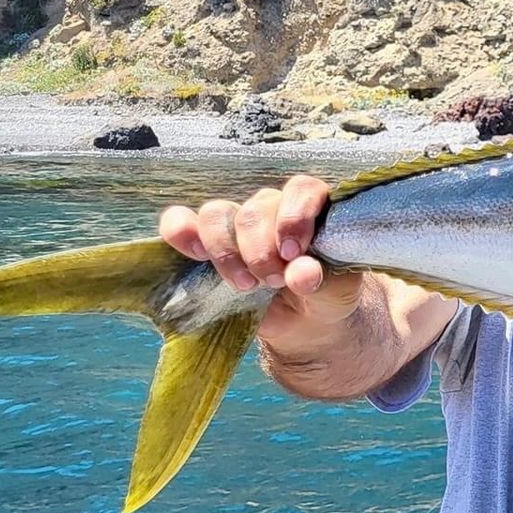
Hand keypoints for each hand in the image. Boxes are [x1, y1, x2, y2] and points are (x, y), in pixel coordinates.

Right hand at [157, 175, 360, 347]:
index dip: (292, 218)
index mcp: (312, 208)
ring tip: (247, 285)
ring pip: (217, 214)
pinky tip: (194, 254)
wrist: (304, 323)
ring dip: (226, 252)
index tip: (292, 253)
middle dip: (260, 252)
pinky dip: (181, 232)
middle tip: (274, 282)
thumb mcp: (332, 290)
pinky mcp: (206, 242)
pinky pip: (180, 222)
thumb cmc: (324, 295)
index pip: (301, 189)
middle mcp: (273, 207)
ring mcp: (236, 223)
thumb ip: (320, 278)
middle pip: (254, 211)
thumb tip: (301, 272)